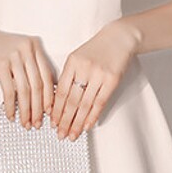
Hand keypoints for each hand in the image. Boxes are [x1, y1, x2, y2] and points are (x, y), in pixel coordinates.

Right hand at [0, 22, 55, 129]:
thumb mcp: (16, 51)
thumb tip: (40, 94)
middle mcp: (26, 48)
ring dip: (26, 110)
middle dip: (39, 108)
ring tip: (25, 123)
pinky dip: (10, 106)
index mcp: (34, 45)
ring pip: (25, 90)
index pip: (48, 75)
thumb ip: (29, 66)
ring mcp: (13, 56)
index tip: (49, 112)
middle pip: (38, 84)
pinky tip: (10, 115)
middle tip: (38, 123)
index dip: (49, 97)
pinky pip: (9, 90)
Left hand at [50, 20, 140, 139]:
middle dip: (64, 120)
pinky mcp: (112, 80)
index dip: (56, 109)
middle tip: (60, 134)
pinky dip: (93, 116)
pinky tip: (87, 126)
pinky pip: (100, 102)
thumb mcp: (78, 57)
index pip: (61, 91)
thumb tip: (59, 101)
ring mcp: (99, 74)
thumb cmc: (97, 49)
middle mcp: (84, 68)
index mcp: (72, 62)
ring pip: (85, 104)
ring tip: (72, 135)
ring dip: (78, 122)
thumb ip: (69, 75)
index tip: (52, 122)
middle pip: (71, 100)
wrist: (119, 38)